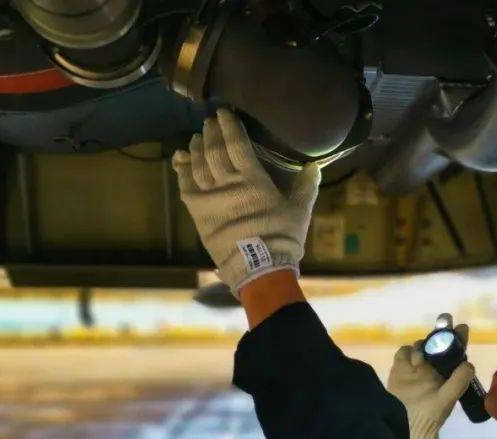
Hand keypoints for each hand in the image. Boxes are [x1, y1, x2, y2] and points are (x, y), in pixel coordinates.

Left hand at [171, 108, 320, 296]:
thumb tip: (315, 166)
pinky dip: (182, 169)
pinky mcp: (198, 212)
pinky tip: (180, 158)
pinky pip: (185, 185)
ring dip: (196, 147)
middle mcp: (227, 182)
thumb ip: (306, 187)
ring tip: (197, 138)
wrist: (258, 268)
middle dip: (211, 132)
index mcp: (253, 179)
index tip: (224, 113)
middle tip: (210, 122)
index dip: (229, 126)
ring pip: (198, 164)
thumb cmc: (282, 238)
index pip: (236, 143)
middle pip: (214, 149)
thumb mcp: (300, 211)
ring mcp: (209, 196)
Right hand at [387, 321, 474, 438]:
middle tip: (445, 320)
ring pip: (421, 345)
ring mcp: (416, 365)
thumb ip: (458, 381)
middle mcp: (433, 365)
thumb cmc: (431, 413)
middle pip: (437, 341)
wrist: (408, 424)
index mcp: (448, 371)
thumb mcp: (448, 398)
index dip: (458, 337)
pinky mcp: (401, 367)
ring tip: (422, 362)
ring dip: (423, 346)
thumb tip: (467, 364)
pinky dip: (408, 353)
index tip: (462, 327)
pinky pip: (404, 351)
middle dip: (441, 329)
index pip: (455, 349)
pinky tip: (412, 363)